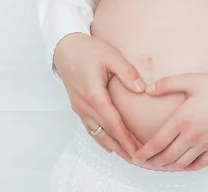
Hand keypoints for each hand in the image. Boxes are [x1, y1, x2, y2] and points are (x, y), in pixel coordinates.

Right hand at [54, 33, 145, 160]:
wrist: (65, 48)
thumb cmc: (88, 50)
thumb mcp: (111, 56)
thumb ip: (127, 73)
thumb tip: (142, 89)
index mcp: (94, 95)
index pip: (114, 123)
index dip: (126, 139)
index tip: (138, 150)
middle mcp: (85, 106)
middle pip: (106, 133)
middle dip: (122, 148)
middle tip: (138, 159)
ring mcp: (80, 108)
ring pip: (97, 134)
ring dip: (112, 146)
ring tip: (127, 156)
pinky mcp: (78, 106)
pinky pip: (90, 128)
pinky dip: (101, 139)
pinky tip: (109, 145)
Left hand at [131, 72, 207, 170]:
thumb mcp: (191, 80)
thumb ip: (167, 84)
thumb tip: (147, 89)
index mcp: (182, 119)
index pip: (156, 143)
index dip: (142, 153)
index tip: (134, 156)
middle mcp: (192, 136)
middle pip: (166, 158)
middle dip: (151, 163)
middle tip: (143, 162)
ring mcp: (206, 144)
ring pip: (180, 164)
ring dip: (166, 166)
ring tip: (158, 164)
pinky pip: (198, 165)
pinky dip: (186, 168)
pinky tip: (181, 164)